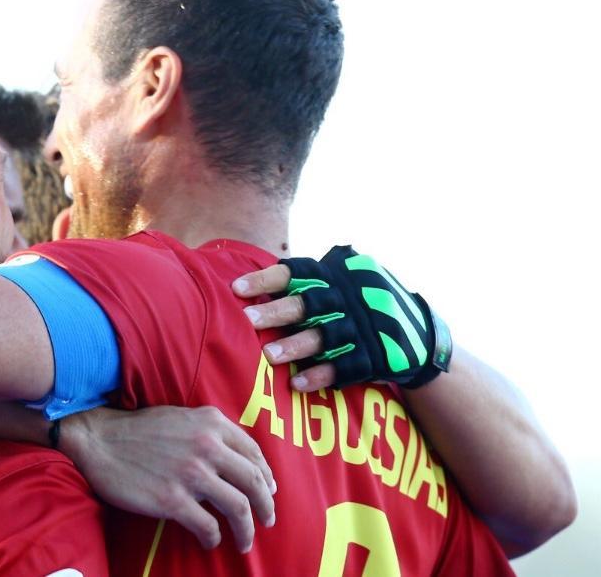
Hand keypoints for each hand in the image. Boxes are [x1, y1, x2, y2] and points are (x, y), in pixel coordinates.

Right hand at [59, 405, 275, 552]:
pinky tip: (210, 542)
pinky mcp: (173, 500)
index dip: (266, 476)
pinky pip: (208, 526)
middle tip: (268, 520)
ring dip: (247, 529)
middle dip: (266, 506)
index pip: (254, 453)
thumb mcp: (181, 417)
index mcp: (212, 423)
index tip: (268, 491)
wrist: (98, 440)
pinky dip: (214, 538)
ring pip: (238, 508)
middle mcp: (207, 446)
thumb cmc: (137, 430)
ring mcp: (191, 474)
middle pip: (254, 482)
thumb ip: (210, 432)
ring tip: (245, 541)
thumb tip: (236, 459)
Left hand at [233, 246, 450, 391]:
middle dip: (277, 312)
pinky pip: (345, 368)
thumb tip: (255, 286)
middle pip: (309, 304)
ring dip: (296, 346)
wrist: (420, 336)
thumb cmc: (363, 305)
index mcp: (337, 276)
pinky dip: (321, 375)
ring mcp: (365, 329)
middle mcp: (351, 299)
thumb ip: (310, 282)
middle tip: (247, 320)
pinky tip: (297, 383)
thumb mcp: (346, 281)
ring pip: (325, 336)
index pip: (298, 272)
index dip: (266, 279)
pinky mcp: (375, 357)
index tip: (236, 289)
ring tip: (268, 356)